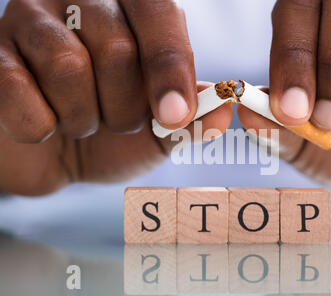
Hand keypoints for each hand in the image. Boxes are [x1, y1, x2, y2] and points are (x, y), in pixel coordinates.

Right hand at [0, 0, 232, 194]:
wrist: (55, 158)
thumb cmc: (112, 137)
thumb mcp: (158, 132)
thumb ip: (190, 120)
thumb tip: (223, 113)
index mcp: (131, 12)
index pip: (159, 12)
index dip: (169, 66)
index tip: (173, 116)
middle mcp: (81, 1)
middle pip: (117, 47)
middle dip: (123, 108)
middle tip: (116, 122)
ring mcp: (30, 20)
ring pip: (68, 66)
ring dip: (83, 118)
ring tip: (81, 123)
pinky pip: (21, 93)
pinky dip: (41, 127)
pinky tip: (43, 124)